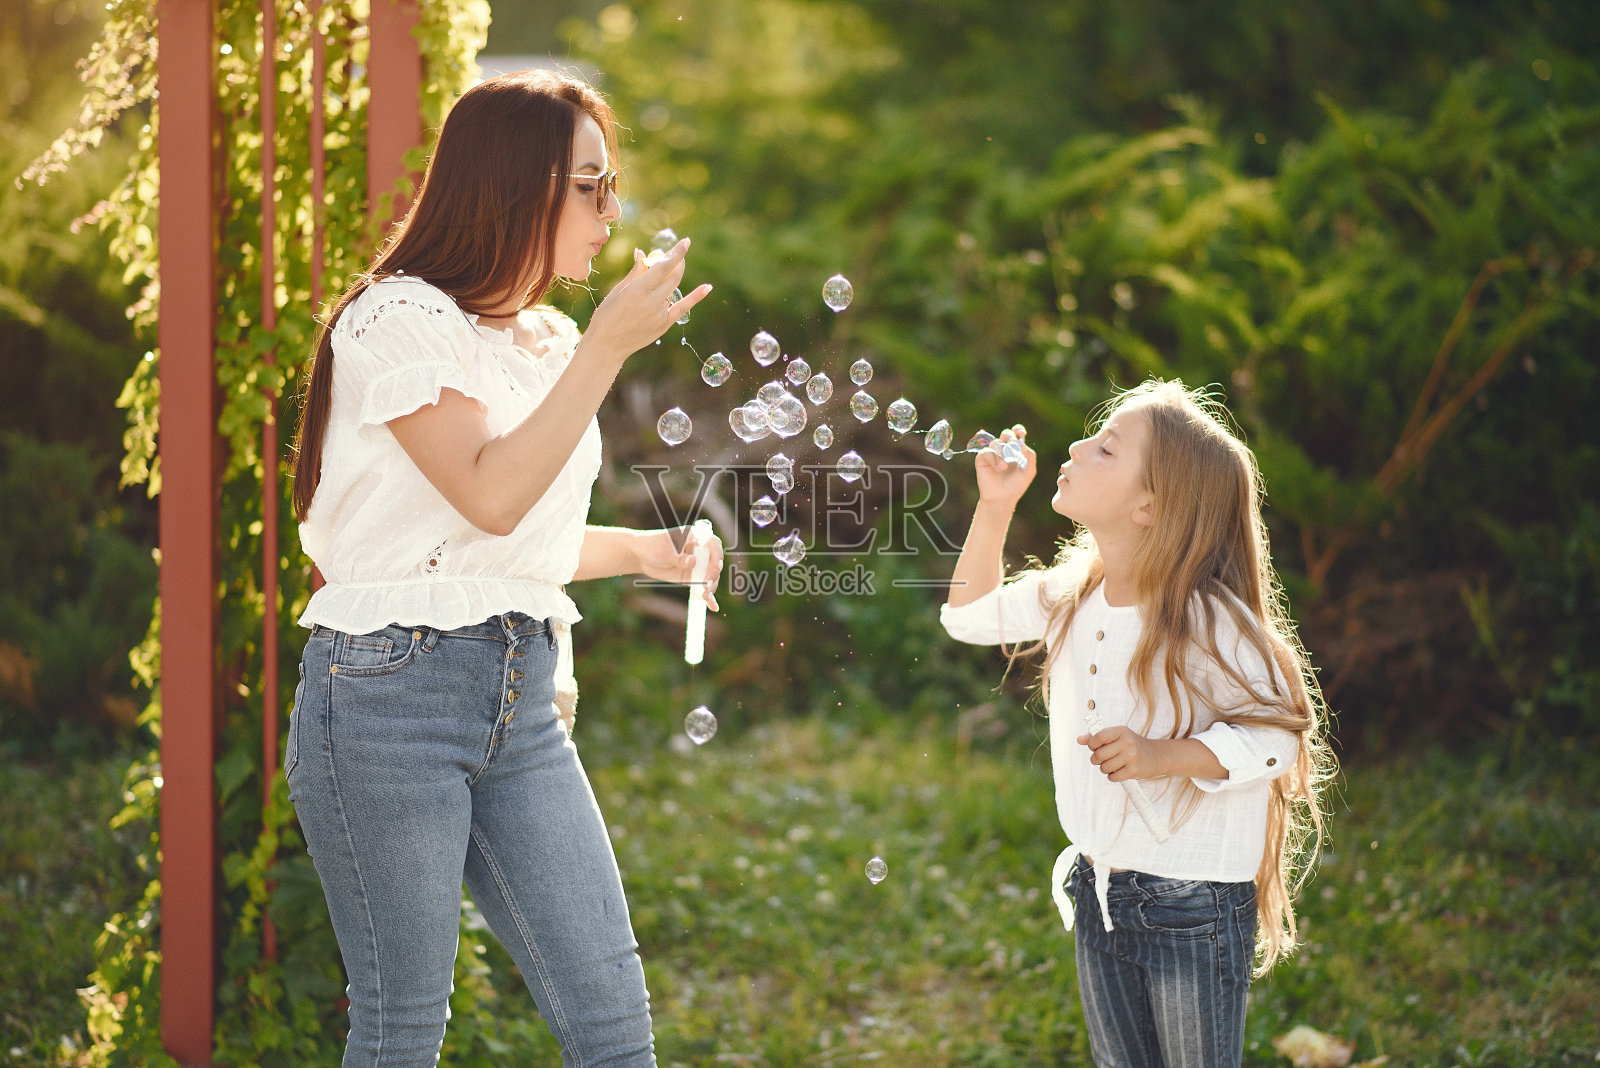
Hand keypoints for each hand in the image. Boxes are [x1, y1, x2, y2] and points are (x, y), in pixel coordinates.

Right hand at [582, 238, 712, 360]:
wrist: (607, 344)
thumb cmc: (608, 314)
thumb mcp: (619, 290)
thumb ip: (635, 272)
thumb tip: (641, 252)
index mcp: (638, 289)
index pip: (663, 266)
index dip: (676, 253)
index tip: (686, 242)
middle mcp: (651, 301)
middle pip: (673, 276)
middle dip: (678, 263)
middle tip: (678, 255)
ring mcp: (660, 314)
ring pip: (674, 289)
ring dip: (674, 277)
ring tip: (669, 271)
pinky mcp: (664, 324)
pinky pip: (682, 307)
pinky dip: (695, 296)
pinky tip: (707, 287)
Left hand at [637, 527, 722, 611]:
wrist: (642, 556)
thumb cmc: (652, 546)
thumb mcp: (664, 551)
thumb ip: (678, 558)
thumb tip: (693, 562)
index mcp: (696, 537)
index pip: (713, 544)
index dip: (718, 554)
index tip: (716, 566)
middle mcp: (700, 551)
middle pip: (715, 563)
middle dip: (713, 575)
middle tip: (706, 586)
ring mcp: (698, 565)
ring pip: (711, 577)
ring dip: (711, 588)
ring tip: (705, 597)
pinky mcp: (693, 577)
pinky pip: (703, 587)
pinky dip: (708, 597)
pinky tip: (713, 607)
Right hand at [974, 425, 1036, 505]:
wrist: (1003, 498)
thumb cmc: (1016, 485)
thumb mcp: (1029, 471)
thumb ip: (1030, 456)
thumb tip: (1023, 444)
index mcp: (1016, 449)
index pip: (1017, 433)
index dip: (1018, 430)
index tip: (1021, 434)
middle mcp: (1004, 449)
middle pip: (1006, 434)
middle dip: (1010, 437)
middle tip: (1013, 445)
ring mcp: (993, 453)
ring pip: (996, 443)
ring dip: (1002, 453)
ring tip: (1005, 466)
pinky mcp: (982, 458)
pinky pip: (987, 452)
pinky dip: (994, 459)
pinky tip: (999, 468)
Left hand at [1078, 726, 1160, 781]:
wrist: (1157, 756)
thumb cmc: (1132, 745)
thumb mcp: (1117, 736)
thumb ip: (1097, 737)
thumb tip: (1079, 739)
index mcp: (1121, 731)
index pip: (1098, 737)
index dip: (1092, 745)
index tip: (1095, 747)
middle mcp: (1127, 743)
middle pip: (1098, 755)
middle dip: (1096, 759)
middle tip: (1102, 759)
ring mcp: (1131, 757)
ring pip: (1104, 768)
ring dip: (1104, 769)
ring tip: (1112, 765)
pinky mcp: (1134, 771)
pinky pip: (1112, 777)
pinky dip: (1112, 776)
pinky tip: (1119, 771)